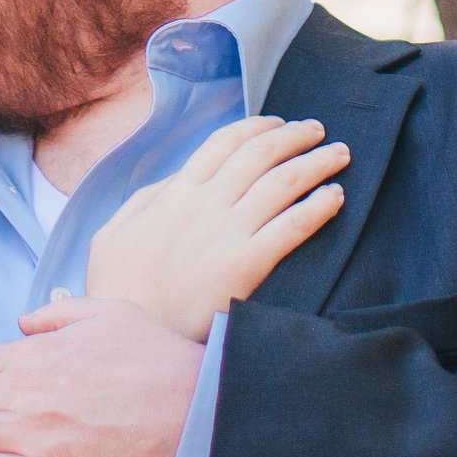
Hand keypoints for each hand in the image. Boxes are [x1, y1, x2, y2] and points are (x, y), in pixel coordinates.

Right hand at [83, 115, 347, 339]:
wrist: (124, 334)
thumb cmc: (117, 289)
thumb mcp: (115, 231)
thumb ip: (149, 199)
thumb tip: (179, 178)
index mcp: (176, 193)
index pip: (224, 142)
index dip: (257, 126)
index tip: (279, 122)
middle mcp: (206, 205)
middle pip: (261, 154)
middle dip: (295, 136)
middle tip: (319, 130)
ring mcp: (227, 234)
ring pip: (283, 182)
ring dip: (316, 162)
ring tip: (340, 154)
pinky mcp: (246, 267)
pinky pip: (292, 228)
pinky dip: (318, 207)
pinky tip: (336, 197)